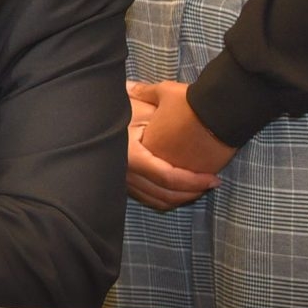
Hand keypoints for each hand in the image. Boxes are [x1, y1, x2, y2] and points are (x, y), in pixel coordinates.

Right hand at [124, 80, 225, 211]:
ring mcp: (123, 181)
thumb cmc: (120, 109)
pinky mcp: (124, 183)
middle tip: (211, 183)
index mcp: (131, 156)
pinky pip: (150, 198)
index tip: (214, 178)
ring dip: (182, 197)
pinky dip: (169, 197)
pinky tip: (182, 188)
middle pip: (165, 195)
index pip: (167, 177)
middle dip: (192, 192)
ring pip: (158, 201)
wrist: (94, 116)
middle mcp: (125, 174)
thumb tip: (195, 112)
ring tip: (200, 186)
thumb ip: (166, 115)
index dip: (193, 181)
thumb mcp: (142, 107)